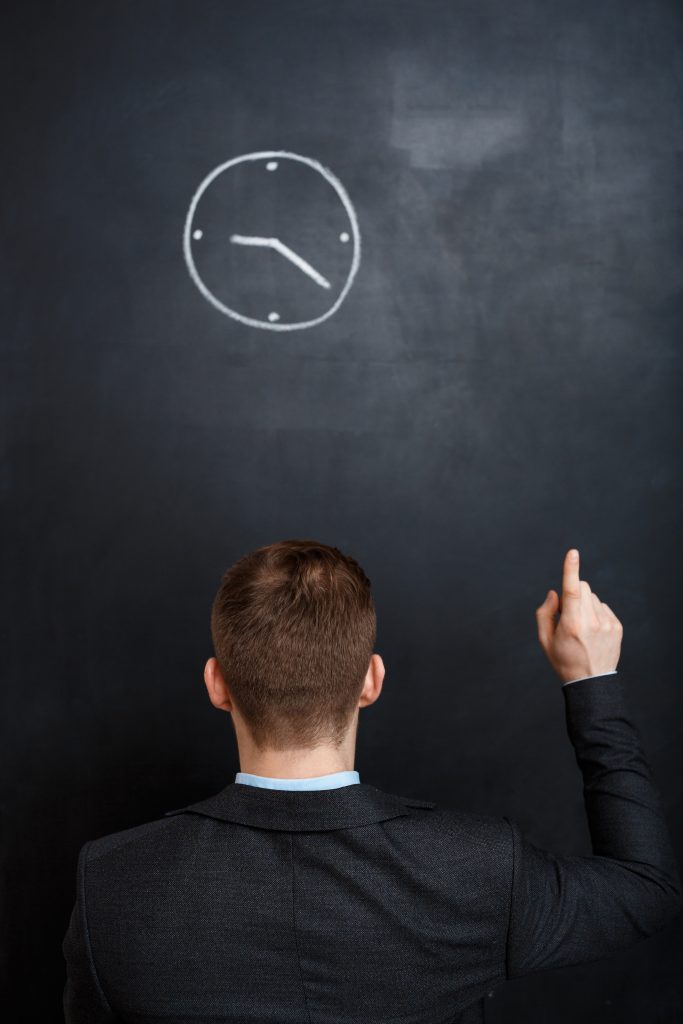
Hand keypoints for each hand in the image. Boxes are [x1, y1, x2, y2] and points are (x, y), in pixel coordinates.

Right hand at [535, 549, 622, 682]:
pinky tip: (592, 630)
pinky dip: (595, 612)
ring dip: (584, 604)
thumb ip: (544, 612)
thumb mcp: (544, 639)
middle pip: (583, 587)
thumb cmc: (563, 659)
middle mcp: (592, 621)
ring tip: (581, 626)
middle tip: (567, 612)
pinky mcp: (617, 626)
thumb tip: (555, 592)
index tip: (573, 553)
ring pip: (593, 597)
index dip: (571, 569)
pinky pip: (603, 606)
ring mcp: (607, 623)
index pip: (572, 590)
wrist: (591, 681)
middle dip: (574, 592)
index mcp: (571, 624)